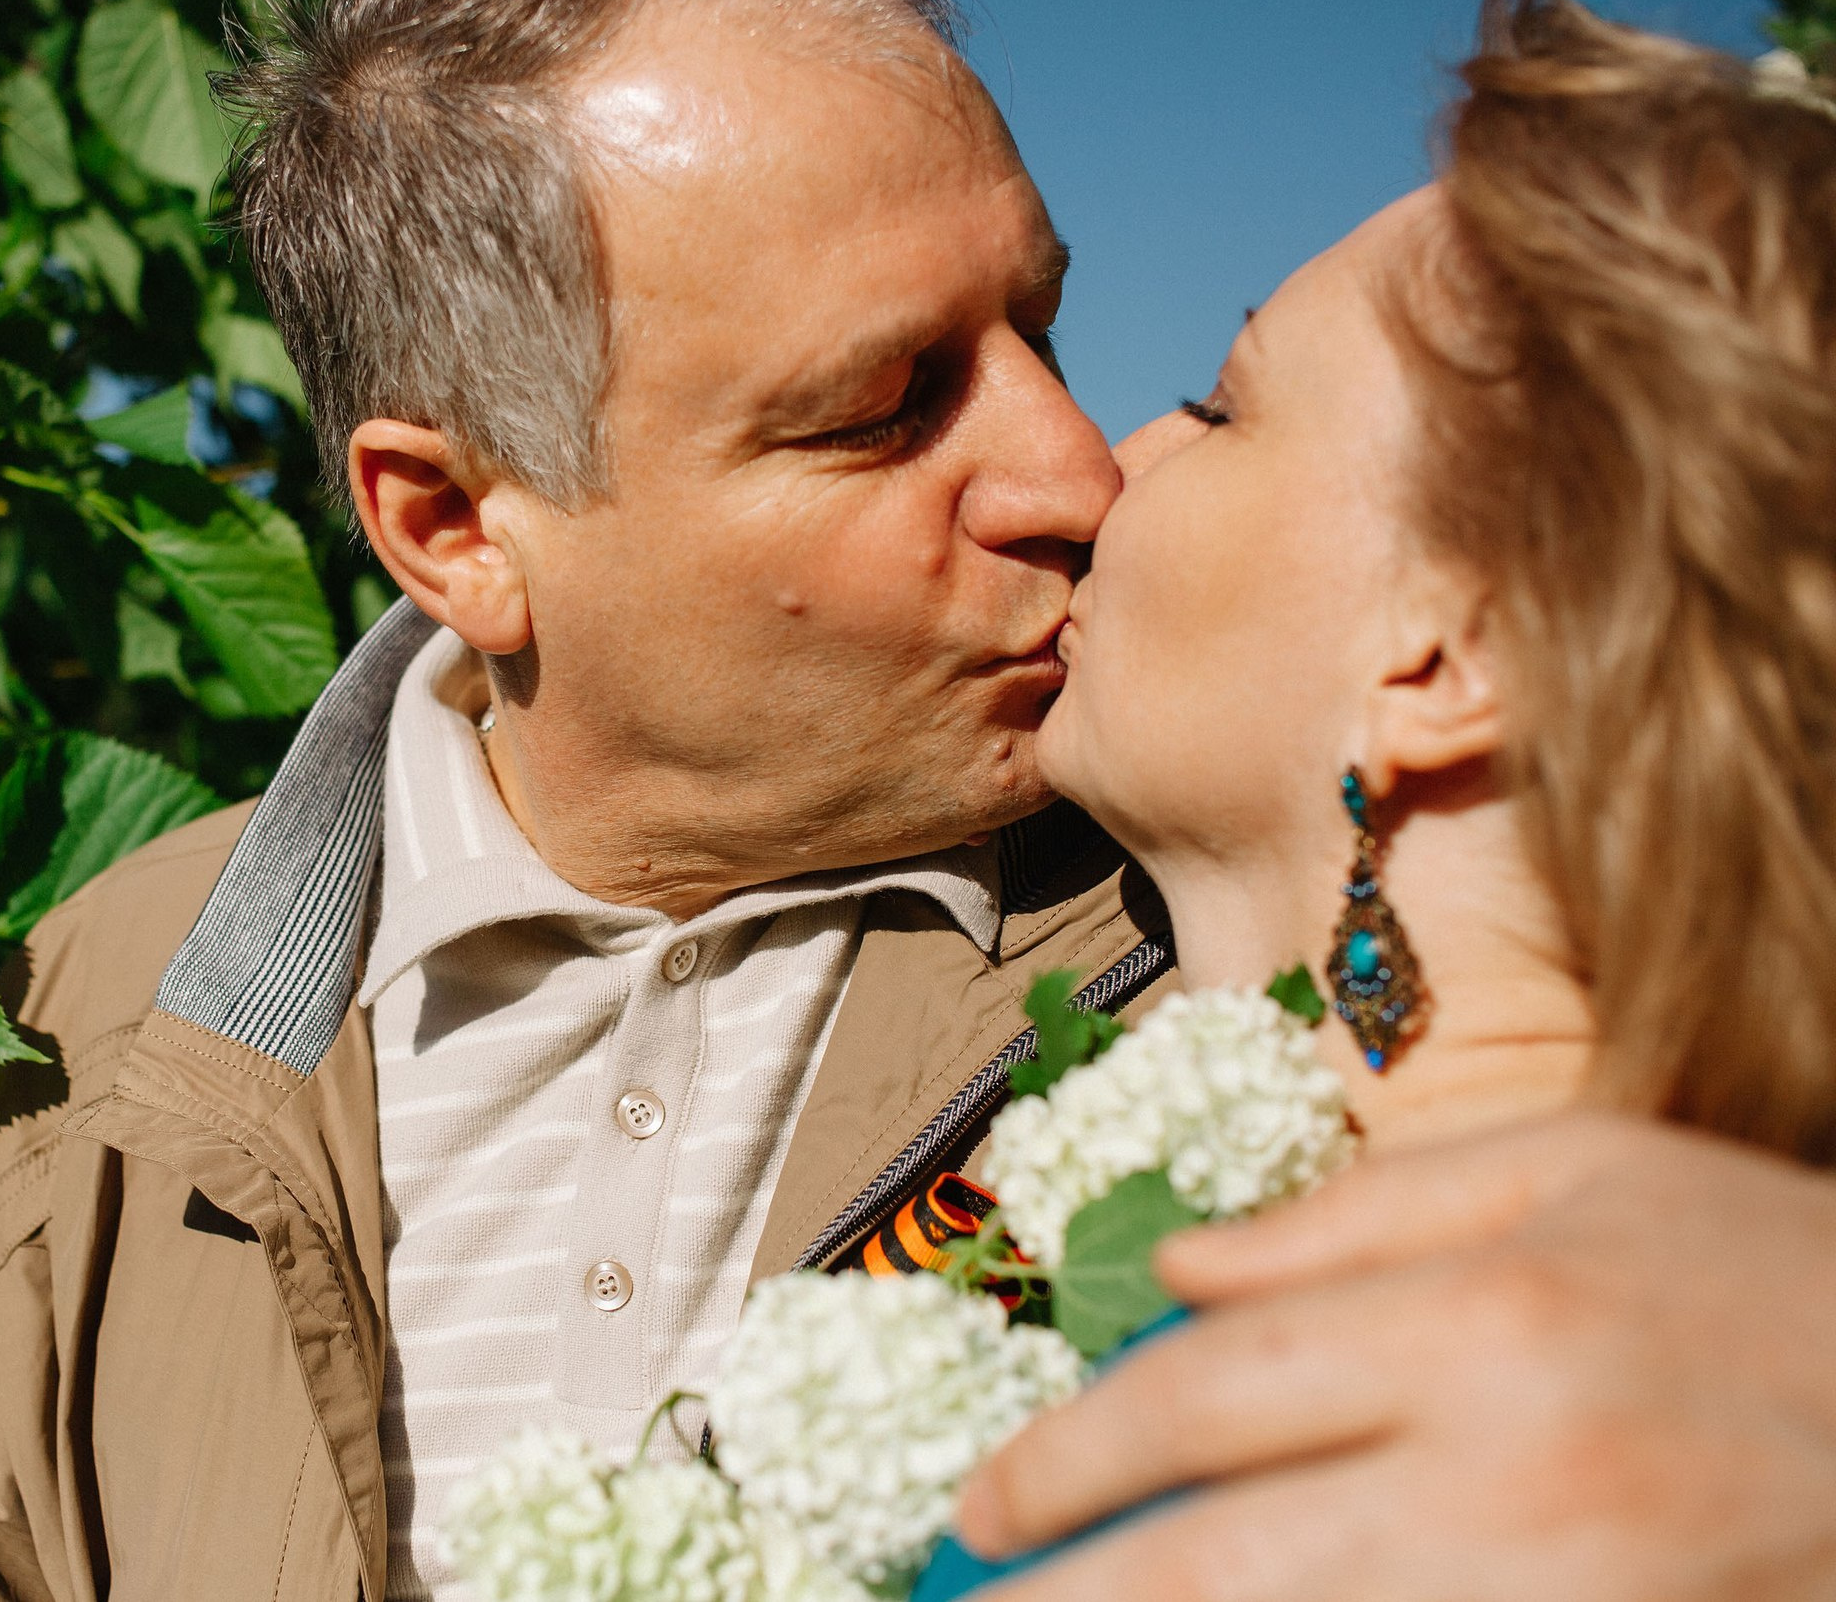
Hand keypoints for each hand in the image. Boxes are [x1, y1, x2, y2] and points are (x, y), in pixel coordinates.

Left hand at [954, 1111, 1835, 1599]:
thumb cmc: (1767, 1274)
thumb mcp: (1579, 1171)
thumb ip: (1354, 1220)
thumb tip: (1169, 1271)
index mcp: (1481, 1318)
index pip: (1206, 1396)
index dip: (1066, 1460)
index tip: (975, 1505)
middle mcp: (1512, 1473)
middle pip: (1219, 1565)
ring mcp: (1569, 1594)